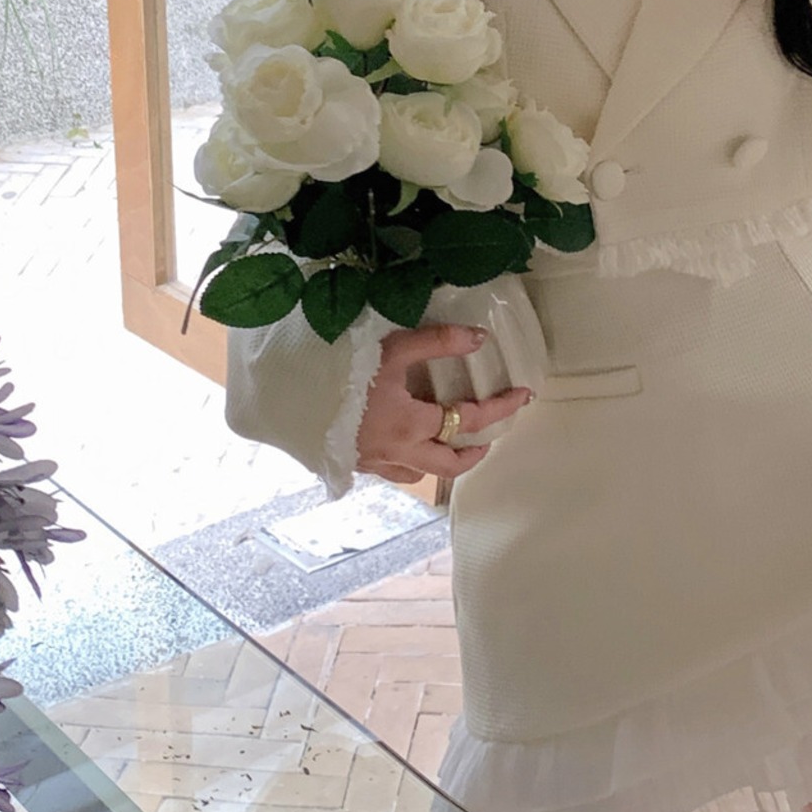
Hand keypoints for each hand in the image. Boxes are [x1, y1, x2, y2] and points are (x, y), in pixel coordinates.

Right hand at [356, 323, 534, 483]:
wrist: (288, 398)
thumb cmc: (340, 373)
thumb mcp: (392, 348)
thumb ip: (437, 342)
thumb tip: (479, 339)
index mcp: (412, 425)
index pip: (470, 419)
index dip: (501, 407)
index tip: (523, 396)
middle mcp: (398, 451)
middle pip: (449, 465)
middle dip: (474, 453)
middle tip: (488, 438)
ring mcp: (373, 462)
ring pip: (417, 472)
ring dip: (438, 461)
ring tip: (445, 442)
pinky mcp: (352, 462)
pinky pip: (388, 470)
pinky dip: (403, 461)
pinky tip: (400, 444)